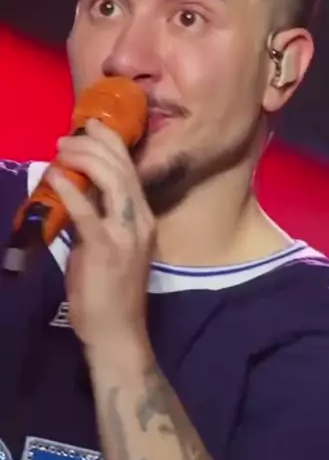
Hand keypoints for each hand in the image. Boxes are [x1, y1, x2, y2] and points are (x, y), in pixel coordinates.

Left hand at [46, 118, 155, 348]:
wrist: (118, 332)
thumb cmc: (112, 292)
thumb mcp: (110, 246)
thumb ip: (97, 217)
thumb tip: (76, 191)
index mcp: (144, 217)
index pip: (131, 170)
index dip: (111, 143)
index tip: (89, 128)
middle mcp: (141, 219)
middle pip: (122, 167)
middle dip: (93, 144)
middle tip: (66, 137)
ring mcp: (127, 233)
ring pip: (111, 180)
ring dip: (82, 159)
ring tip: (60, 151)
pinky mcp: (106, 248)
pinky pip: (86, 211)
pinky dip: (69, 190)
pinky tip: (54, 177)